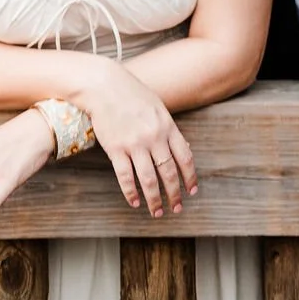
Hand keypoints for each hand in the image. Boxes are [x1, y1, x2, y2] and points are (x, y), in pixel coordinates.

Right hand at [81, 61, 198, 219]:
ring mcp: (134, 144)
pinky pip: (125, 177)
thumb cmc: (133, 95)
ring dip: (154, 200)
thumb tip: (183, 148)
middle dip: (175, 194)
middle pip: (168, 172)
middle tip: (177, 208)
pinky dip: (131, 193)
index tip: (192, 191)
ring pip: (148, 179)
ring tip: (158, 212)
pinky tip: (135, 202)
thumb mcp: (158, 108)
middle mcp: (154, 137)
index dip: (190, 177)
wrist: (105, 86)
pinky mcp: (116, 149)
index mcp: (167, 126)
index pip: (185, 157)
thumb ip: (169, 129)